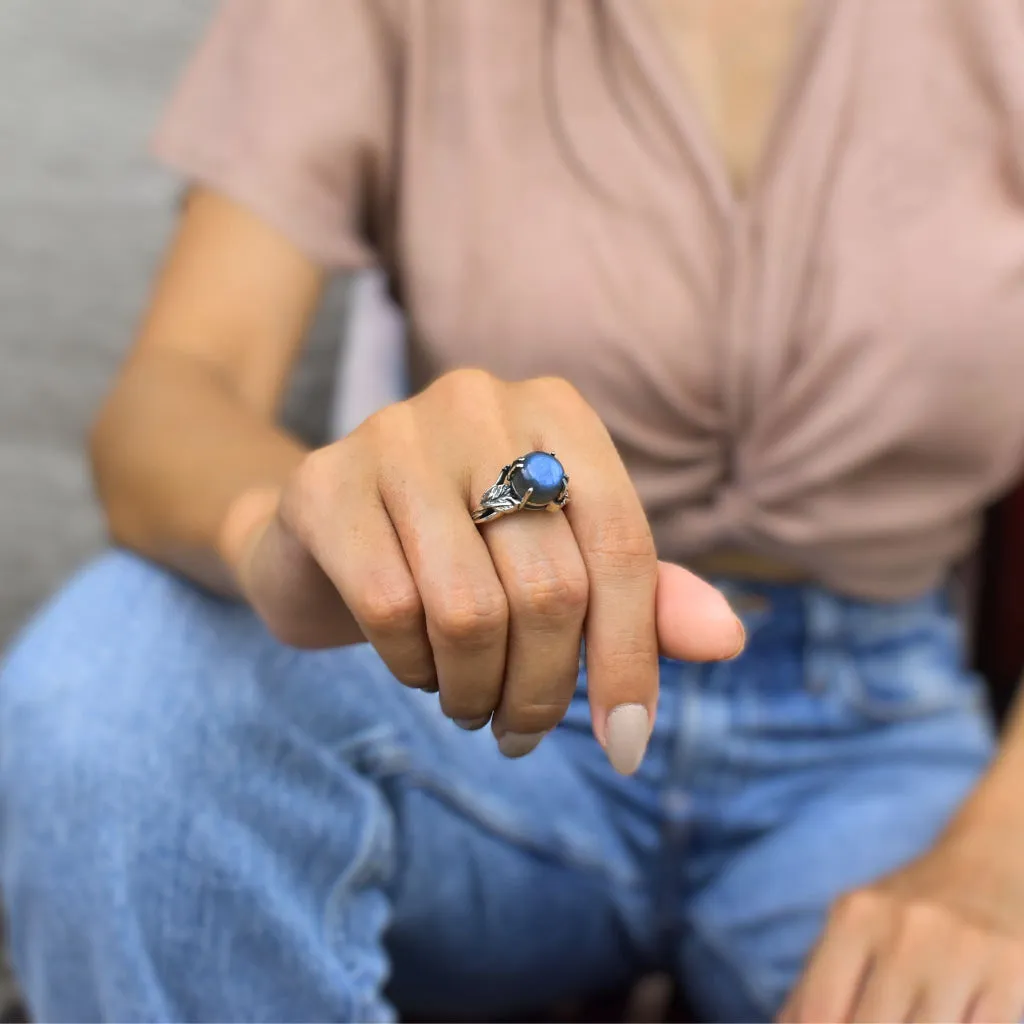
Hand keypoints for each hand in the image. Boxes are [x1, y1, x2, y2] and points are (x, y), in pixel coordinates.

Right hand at [224, 370, 742, 771]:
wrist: (328, 536)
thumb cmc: (466, 551)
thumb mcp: (563, 565)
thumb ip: (643, 596)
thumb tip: (729, 638)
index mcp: (557, 412)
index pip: (623, 548)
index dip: (633, 658)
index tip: (627, 744)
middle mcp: (479, 404)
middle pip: (551, 588)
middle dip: (547, 691)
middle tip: (525, 731)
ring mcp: (394, 435)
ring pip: (470, 610)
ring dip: (479, 691)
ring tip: (474, 705)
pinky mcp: (324, 484)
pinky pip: (392, 611)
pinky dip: (413, 667)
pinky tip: (417, 667)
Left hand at [780, 821, 1023, 1022]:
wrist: (990, 863)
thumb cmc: (908, 911)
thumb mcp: (853, 927)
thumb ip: (815, 984)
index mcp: (854, 916)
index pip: (820, 1010)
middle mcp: (905, 930)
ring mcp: (963, 953)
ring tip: (902, 1020)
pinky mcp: (1011, 973)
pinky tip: (947, 1021)